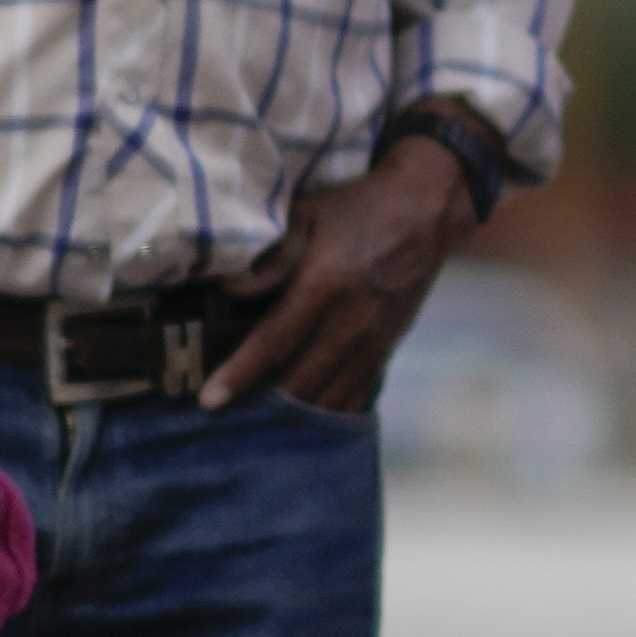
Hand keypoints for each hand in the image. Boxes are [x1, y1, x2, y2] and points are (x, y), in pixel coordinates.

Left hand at [199, 137, 476, 412]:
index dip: (240, 372)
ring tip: (259, 427)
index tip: (210, 399)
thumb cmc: (356, 209)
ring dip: (294, 417)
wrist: (425, 213)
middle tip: (226, 418)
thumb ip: (271, 257)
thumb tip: (229, 291)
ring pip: (329, 396)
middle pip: (300, 380)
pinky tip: (304, 422)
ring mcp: (374, 339)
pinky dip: (328, 412)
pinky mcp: (387, 348)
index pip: (275, 340)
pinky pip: (356, 394)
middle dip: (262, 406)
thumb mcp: (307, 216)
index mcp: (325, 284)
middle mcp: (352, 320)